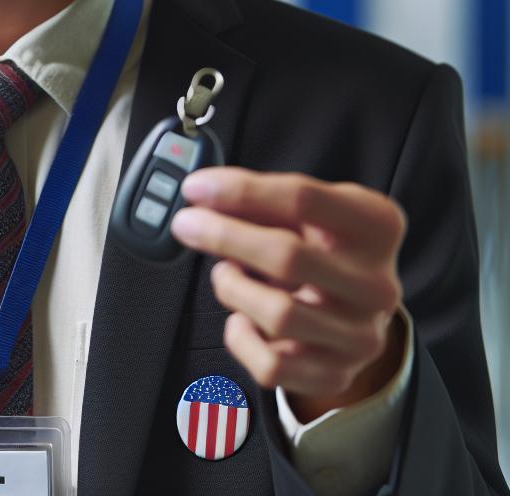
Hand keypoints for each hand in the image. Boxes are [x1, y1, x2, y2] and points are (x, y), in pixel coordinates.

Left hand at [170, 168, 406, 421]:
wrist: (355, 309)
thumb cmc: (321, 247)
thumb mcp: (306, 212)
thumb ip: (260, 199)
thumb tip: (203, 193)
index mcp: (377, 226)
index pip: (303, 199)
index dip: (240, 190)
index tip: (196, 188)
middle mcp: (377, 284)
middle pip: (288, 256)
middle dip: (223, 236)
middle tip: (187, 225)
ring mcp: (360, 335)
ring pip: (278, 314)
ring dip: (232, 287)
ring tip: (225, 273)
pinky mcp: (335, 374)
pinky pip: (270, 364)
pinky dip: (240, 336)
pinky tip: (240, 316)